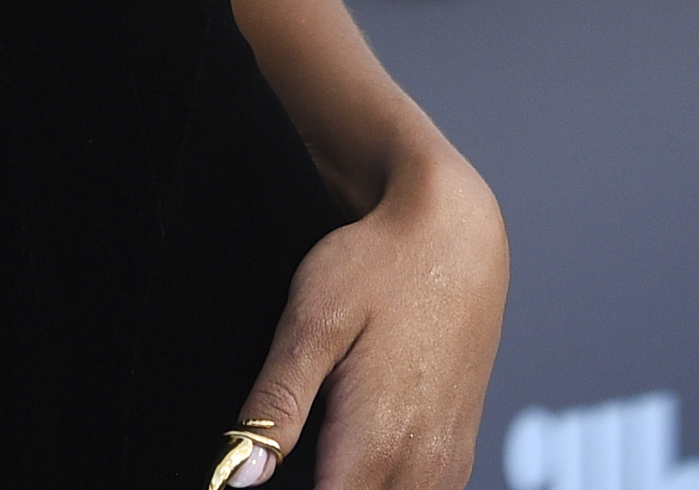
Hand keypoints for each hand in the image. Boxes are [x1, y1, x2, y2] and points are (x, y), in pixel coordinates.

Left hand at [223, 141, 507, 486]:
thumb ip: (275, 406)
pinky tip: (356, 464)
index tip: (261, 478)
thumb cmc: (382, 265)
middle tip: (278, 462)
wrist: (455, 233)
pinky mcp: (459, 448)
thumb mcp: (310, 324)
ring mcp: (448, 460)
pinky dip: (386, 488)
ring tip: (318, 458)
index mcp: (378, 442)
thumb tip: (240, 475)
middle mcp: (422, 463)